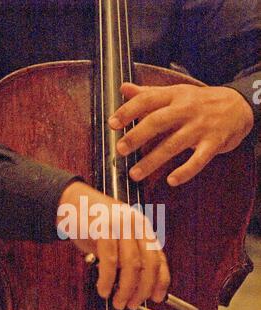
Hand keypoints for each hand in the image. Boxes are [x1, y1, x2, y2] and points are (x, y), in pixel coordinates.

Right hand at [57, 181, 169, 309]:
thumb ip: (128, 256)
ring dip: (126, 289)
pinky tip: (104, 289)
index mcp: (142, 227)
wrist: (70, 201)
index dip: (160, 281)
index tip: (156, 298)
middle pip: (149, 263)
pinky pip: (110, 261)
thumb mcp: (116, 238)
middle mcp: (135, 224)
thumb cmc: (92, 223)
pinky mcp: (103, 228)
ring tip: (117, 302)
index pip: (159, 257)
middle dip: (142, 289)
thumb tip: (138, 286)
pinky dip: (107, 280)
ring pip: (131, 264)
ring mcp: (120, 225)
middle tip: (133, 304)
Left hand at [109, 82, 253, 185]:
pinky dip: (185, 171)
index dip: (128, 111)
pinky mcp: (213, 143)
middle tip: (120, 150)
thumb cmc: (200, 102)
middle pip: (158, 121)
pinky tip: (172, 181)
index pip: (148, 100)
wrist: (239, 106)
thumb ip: (149, 93)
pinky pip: (198, 160)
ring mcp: (200, 127)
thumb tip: (123, 88)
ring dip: (153, 160)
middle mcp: (186, 110)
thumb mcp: (176, 93)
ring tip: (135, 174)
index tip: (112, 123)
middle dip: (137, 136)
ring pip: (173, 144)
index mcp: (174, 96)